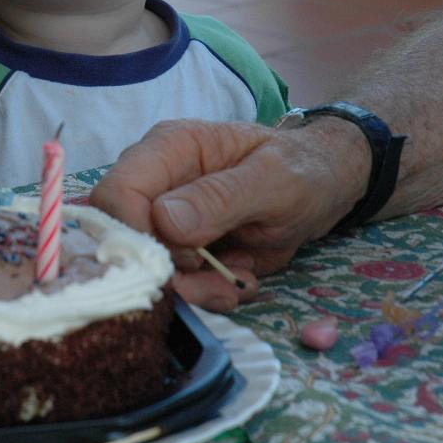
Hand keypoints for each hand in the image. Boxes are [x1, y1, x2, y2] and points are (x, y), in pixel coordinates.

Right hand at [91, 119, 366, 311]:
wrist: (327, 186)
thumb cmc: (303, 169)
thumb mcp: (274, 181)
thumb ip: (221, 197)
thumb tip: (164, 219)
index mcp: (170, 149)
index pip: (116, 193)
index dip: (135, 235)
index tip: (181, 263)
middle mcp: (157, 181)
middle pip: (124, 237)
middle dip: (170, 272)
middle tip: (222, 284)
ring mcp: (166, 217)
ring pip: (148, 267)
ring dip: (192, 289)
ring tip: (239, 284)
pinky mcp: (181, 247)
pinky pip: (175, 281)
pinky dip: (205, 292)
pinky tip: (239, 281)